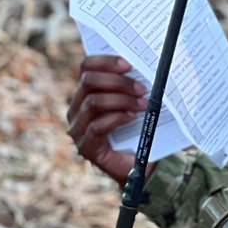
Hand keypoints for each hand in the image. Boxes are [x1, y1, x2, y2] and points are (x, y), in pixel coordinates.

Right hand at [67, 55, 152, 186]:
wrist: (141, 166)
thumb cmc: (139, 130)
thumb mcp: (136, 103)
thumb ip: (135, 85)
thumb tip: (151, 65)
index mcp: (86, 93)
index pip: (87, 67)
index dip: (106, 62)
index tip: (129, 64)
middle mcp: (77, 109)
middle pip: (89, 81)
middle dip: (118, 82)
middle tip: (142, 88)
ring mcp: (78, 129)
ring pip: (93, 102)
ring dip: (121, 100)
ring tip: (143, 104)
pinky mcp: (86, 147)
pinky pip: (97, 126)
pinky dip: (117, 118)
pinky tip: (133, 117)